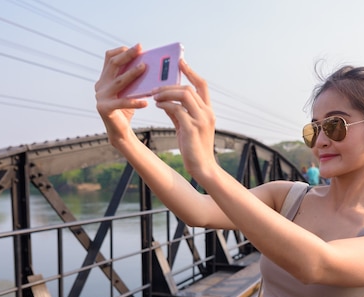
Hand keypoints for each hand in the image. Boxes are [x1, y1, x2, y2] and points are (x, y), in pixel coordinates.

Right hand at [95, 45, 148, 146]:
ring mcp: (100, 97)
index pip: (110, 58)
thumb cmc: (127, 109)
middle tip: (140, 48)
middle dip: (127, 55)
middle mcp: (100, 85)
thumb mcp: (130, 90)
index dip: (122, 51)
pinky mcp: (104, 108)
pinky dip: (134, 102)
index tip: (137, 48)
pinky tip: (145, 102)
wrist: (120, 131)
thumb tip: (148, 64)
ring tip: (144, 67)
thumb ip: (133, 78)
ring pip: (119, 81)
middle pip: (113, 65)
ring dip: (132, 73)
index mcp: (105, 78)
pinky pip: (122, 103)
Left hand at [152, 60, 217, 178]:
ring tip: (155, 97)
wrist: (202, 167)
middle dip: (170, 85)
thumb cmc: (194, 148)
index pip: (202, 85)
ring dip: (167, 93)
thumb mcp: (188, 127)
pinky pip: (177, 109)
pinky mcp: (192, 128)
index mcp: (208, 111)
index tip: (180, 62)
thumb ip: (180, 113)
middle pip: (189, 89)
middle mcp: (207, 113)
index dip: (191, 72)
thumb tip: (166, 102)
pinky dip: (166, 105)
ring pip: (184, 95)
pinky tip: (158, 106)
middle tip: (155, 88)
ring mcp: (201, 120)